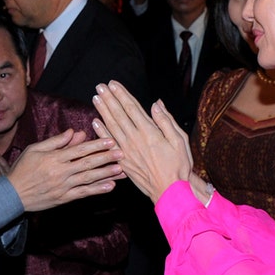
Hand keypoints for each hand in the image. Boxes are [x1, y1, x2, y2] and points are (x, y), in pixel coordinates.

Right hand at [6, 129, 122, 211]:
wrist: (12, 195)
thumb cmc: (23, 169)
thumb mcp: (35, 149)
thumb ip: (56, 141)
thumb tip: (74, 131)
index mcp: (54, 158)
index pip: (80, 149)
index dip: (96, 145)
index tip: (110, 140)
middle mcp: (60, 172)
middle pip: (88, 163)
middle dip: (106, 157)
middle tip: (122, 153)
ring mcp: (63, 186)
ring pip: (89, 178)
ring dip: (106, 173)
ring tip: (121, 169)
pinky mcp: (64, 198)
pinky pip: (83, 193)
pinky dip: (97, 190)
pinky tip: (109, 186)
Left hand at [91, 81, 191, 201]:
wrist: (170, 190)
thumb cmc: (178, 166)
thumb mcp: (179, 140)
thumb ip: (166, 121)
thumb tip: (156, 104)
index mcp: (149, 132)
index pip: (132, 108)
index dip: (121, 95)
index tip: (113, 84)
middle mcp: (135, 139)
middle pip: (119, 114)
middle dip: (109, 99)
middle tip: (100, 86)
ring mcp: (127, 151)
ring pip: (111, 126)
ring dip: (103, 111)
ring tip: (96, 98)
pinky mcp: (123, 161)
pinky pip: (109, 144)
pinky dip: (101, 132)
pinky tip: (95, 122)